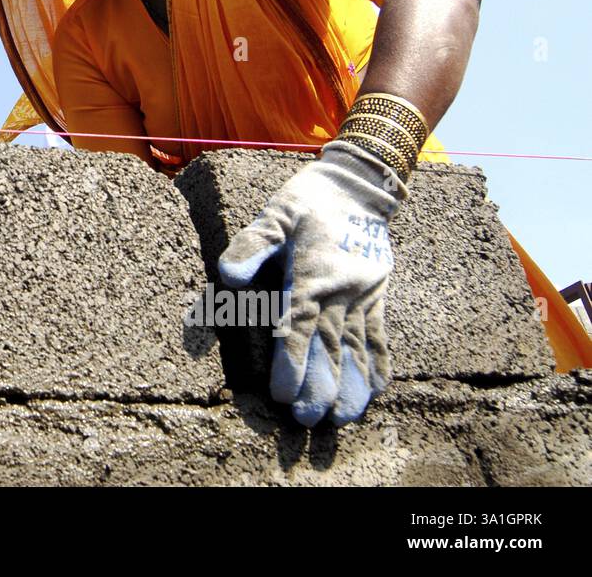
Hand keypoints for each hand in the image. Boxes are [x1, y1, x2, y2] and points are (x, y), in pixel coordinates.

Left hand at [217, 139, 404, 426]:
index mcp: (311, 273)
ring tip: (342, 418)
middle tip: (309, 419)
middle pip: (329, 346)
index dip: (291, 361)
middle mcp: (340, 290)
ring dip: (351, 385)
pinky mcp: (376, 296)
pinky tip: (375, 391)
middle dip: (319, 385)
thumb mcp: (275, 213)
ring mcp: (362, 295)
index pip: (300, 325)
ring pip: (357, 347)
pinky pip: (378, 334)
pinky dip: (378, 364)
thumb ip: (252, 244)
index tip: (283, 393)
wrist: (358, 188)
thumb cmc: (307, 201)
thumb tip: (228, 275)